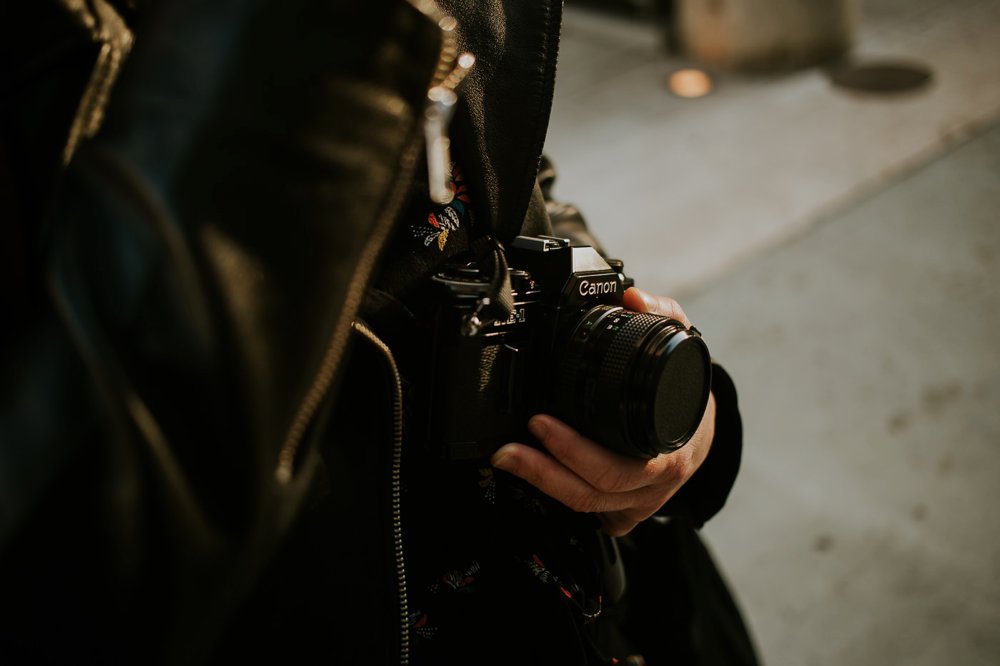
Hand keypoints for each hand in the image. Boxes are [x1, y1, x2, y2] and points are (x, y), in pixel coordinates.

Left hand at [490, 287, 715, 535]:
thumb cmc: (689, 394)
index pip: (617, 464)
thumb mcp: (683, 348)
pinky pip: (590, 516)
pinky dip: (559, 500)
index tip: (538, 422)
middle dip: (544, 471)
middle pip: (593, 491)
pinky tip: (532, 481)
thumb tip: (635, 296)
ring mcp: (640, 503)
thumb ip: (663, 314)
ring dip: (541, 484)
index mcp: (669, 450)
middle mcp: (655, 484)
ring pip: (586, 507)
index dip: (573, 449)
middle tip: (509, 448)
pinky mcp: (624, 512)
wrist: (705, 430)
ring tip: (507, 459)